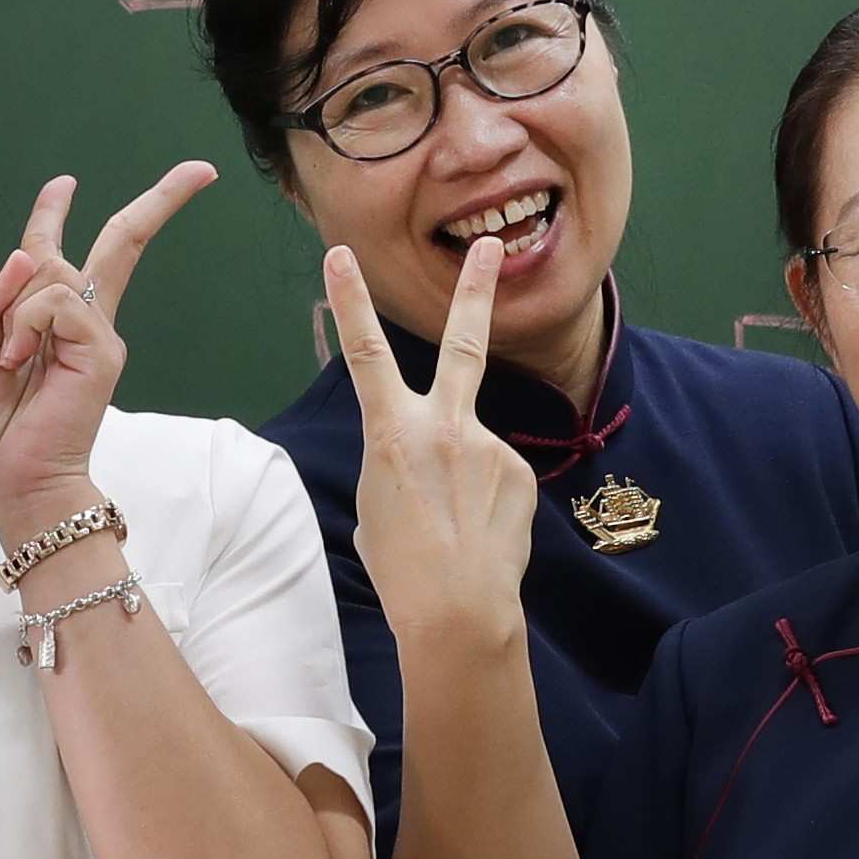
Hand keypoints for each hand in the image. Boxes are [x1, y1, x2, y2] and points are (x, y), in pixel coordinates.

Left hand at [0, 159, 214, 529]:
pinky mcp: (103, 350)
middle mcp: (88, 320)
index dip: (56, 212)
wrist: (18, 481)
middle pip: (122, 241)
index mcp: (56, 320)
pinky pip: (54, 302)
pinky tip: (19, 360)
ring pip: (54, 272)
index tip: (65, 182)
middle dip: (159, 201)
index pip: (62, 253)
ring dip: (14, 307)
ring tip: (10, 358)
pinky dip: (23, 324)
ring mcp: (101, 334)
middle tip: (200, 171)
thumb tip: (26, 252)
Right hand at [321, 228, 532, 654]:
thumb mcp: (375, 507)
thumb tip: (428, 457)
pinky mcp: (519, 471)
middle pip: (462, 342)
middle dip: (473, 290)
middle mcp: (444, 426)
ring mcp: (488, 446)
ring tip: (453, 530)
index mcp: (392, 433)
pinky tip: (477, 535)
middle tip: (486, 246)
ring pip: (473, 447)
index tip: (339, 255)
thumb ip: (399, 463)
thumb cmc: (402, 569)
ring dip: (464, 481)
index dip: (349, 301)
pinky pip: (496, 478)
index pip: (363, 353)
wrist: (459, 612)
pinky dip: (485, 503)